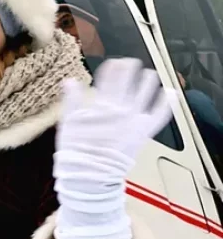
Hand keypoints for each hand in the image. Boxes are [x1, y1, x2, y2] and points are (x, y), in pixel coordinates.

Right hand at [53, 58, 173, 238]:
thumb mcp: (68, 123)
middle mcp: (121, 108)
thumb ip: (71, 100)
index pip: (109, 78)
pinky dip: (166, 103)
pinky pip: (160, 115)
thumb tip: (69, 80)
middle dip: (130, 69)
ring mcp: (135, 119)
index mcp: (101, 104)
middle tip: (131, 64)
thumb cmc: (77, 150)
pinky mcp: (145, 131)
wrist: (91, 175)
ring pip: (146, 92)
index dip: (112, 67)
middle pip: (129, 80)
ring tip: (149, 74)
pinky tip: (171, 92)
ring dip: (147, 81)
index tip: (114, 63)